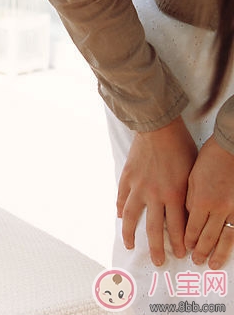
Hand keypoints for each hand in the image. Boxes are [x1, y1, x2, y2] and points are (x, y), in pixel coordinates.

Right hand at [117, 117, 197, 265]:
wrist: (158, 128)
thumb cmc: (180, 147)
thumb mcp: (192, 174)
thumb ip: (187, 195)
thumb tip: (185, 213)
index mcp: (174, 195)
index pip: (177, 227)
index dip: (179, 243)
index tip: (181, 255)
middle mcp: (155, 195)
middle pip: (154, 229)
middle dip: (157, 248)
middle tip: (159, 262)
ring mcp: (138, 187)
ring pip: (132, 217)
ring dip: (130, 234)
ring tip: (130, 245)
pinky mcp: (127, 177)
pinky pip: (122, 198)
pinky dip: (120, 209)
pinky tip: (120, 217)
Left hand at [184, 136, 233, 267]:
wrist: (230, 148)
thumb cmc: (208, 159)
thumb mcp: (191, 178)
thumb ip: (189, 200)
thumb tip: (187, 217)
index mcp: (200, 200)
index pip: (191, 227)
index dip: (187, 240)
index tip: (184, 248)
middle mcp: (217, 208)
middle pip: (207, 236)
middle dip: (200, 251)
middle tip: (196, 262)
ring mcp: (233, 208)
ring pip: (225, 237)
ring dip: (218, 252)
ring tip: (212, 264)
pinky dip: (232, 240)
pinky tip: (229, 248)